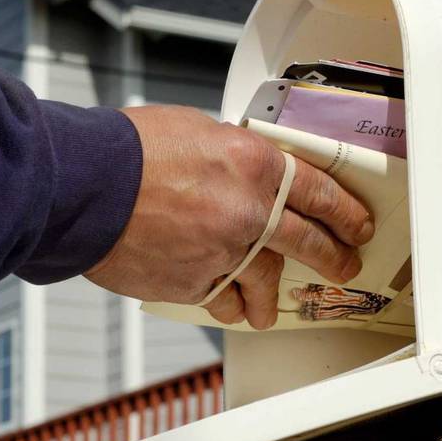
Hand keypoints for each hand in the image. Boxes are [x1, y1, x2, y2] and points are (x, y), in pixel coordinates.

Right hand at [85, 105, 374, 328]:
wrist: (85, 185)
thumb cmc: (128, 150)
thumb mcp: (197, 130)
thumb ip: (231, 157)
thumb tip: (240, 171)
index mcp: (255, 165)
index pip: (319, 192)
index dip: (345, 211)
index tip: (357, 225)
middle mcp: (249, 211)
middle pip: (307, 242)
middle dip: (331, 257)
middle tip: (344, 265)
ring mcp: (224, 252)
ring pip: (264, 281)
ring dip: (271, 298)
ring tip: (272, 310)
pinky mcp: (194, 282)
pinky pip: (221, 299)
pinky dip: (227, 303)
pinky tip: (231, 308)